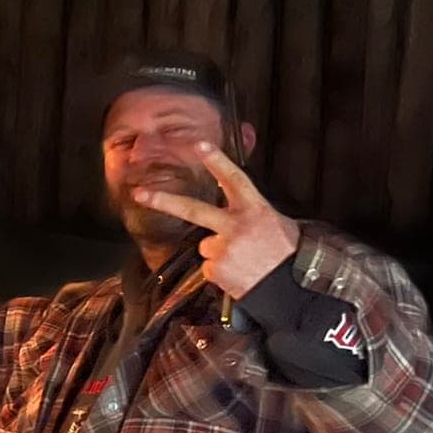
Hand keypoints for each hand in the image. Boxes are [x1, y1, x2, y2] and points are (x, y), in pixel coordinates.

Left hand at [134, 143, 299, 297]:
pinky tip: (240, 274)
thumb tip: (229, 208)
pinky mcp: (216, 269)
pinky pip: (209, 267)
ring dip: (219, 253)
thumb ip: (248, 213)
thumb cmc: (285, 253)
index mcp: (255, 209)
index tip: (199, 145)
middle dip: (163, 201)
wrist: (292, 287)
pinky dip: (221, 272)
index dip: (217, 161)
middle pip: (193, 209)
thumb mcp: (274, 223)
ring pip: (206, 245)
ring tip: (244, 262)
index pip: (234, 179)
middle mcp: (237, 226)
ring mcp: (224, 248)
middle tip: (140, 194)